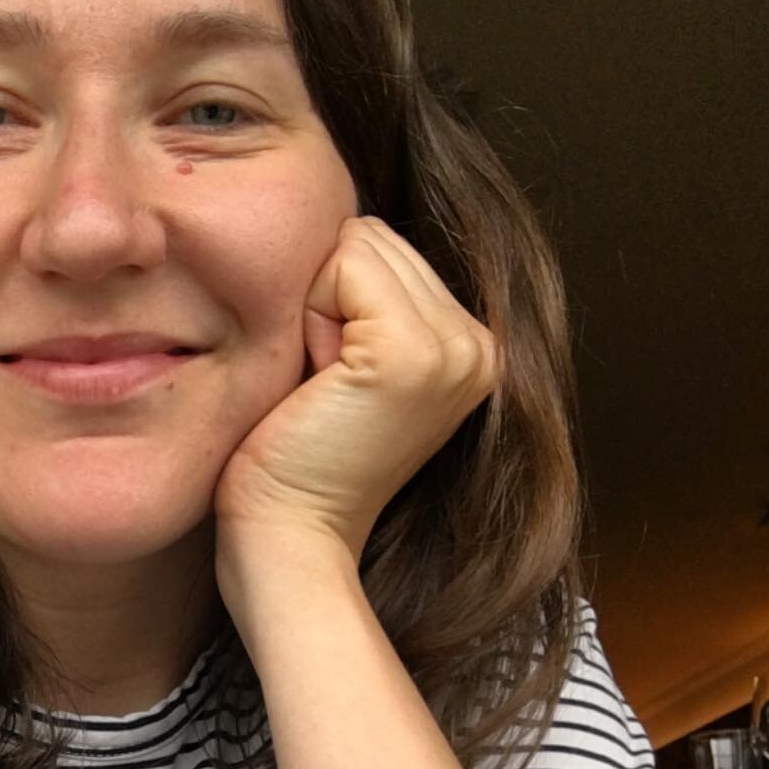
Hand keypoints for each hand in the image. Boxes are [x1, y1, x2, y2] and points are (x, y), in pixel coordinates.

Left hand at [213, 215, 499, 575]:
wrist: (289, 541)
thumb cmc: (293, 465)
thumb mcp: (349, 370)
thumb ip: (368, 306)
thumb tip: (341, 228)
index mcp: (472, 350)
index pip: (384, 249)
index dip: (333, 305)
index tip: (330, 388)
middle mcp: (479, 346)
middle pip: (373, 239)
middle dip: (327, 301)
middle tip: (321, 391)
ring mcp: (453, 348)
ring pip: (357, 246)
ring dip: (315, 311)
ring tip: (320, 390)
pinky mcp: (411, 352)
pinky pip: (341, 266)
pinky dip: (308, 321)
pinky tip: (314, 387)